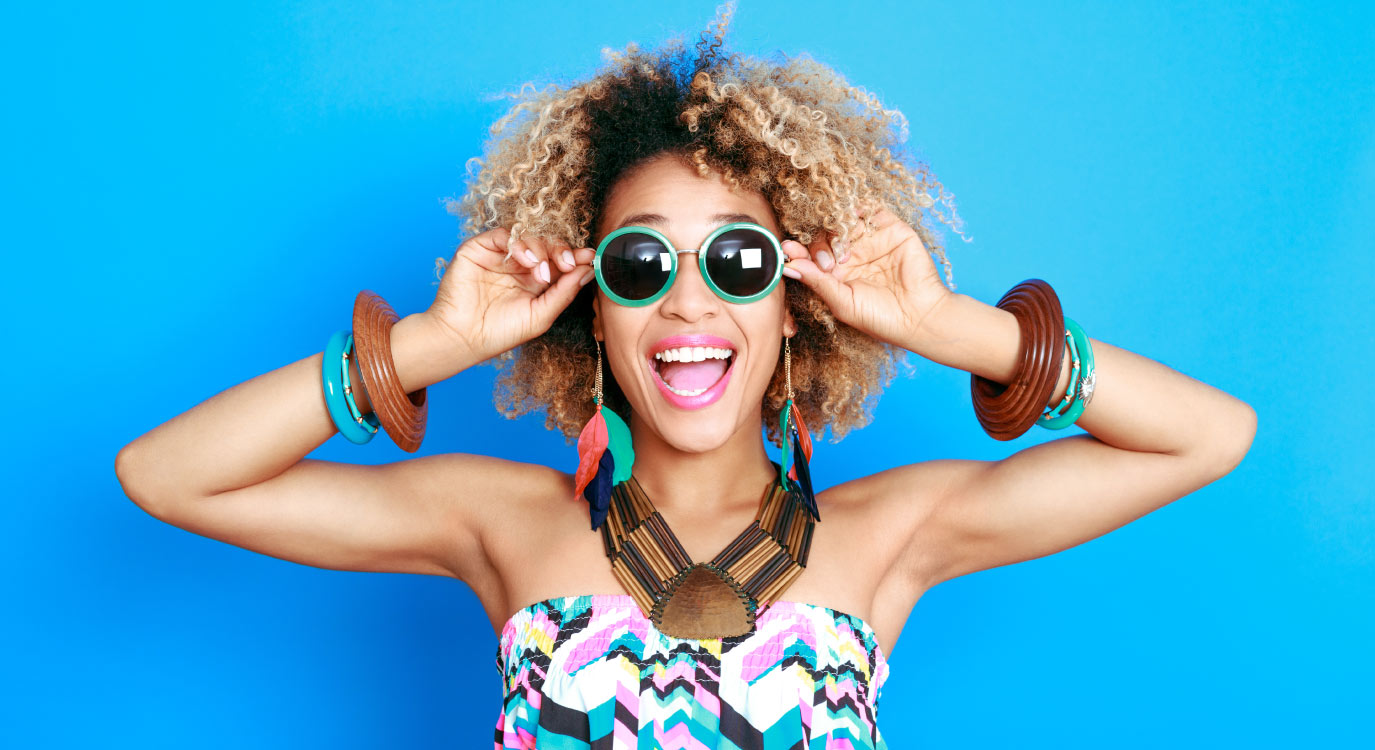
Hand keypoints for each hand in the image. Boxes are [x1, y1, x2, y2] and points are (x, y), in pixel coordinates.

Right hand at [425, 227, 594, 361]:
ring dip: (541, 251)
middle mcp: (519, 265)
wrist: (463, 338)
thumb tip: (589, 270)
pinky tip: (525, 261)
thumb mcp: (541, 315)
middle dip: (561, 251)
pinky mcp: (479, 248)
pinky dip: (519, 244)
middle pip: (547, 245)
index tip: (590, 257)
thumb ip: (564, 292)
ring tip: (541, 273)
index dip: (575, 257)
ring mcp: (499, 256)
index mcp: (535, 281)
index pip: (558, 261)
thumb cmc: (500, 333)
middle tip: (569, 263)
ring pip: (528, 237)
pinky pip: (504, 235)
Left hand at [780, 202, 951, 349]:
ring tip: (843, 248)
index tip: (788, 250)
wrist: (920, 316)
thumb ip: (817, 281)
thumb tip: (787, 266)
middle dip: (820, 246)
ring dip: (837, 228)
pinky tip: (852, 215)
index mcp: (837, 274)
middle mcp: (852, 255)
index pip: (812, 256)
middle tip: (829, 264)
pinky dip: (860, 207)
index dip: (799, 251)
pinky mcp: (892, 229)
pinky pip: (872, 210)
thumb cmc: (880, 318)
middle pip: (825, 236)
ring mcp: (871, 240)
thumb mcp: (842, 302)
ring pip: (845, 221)